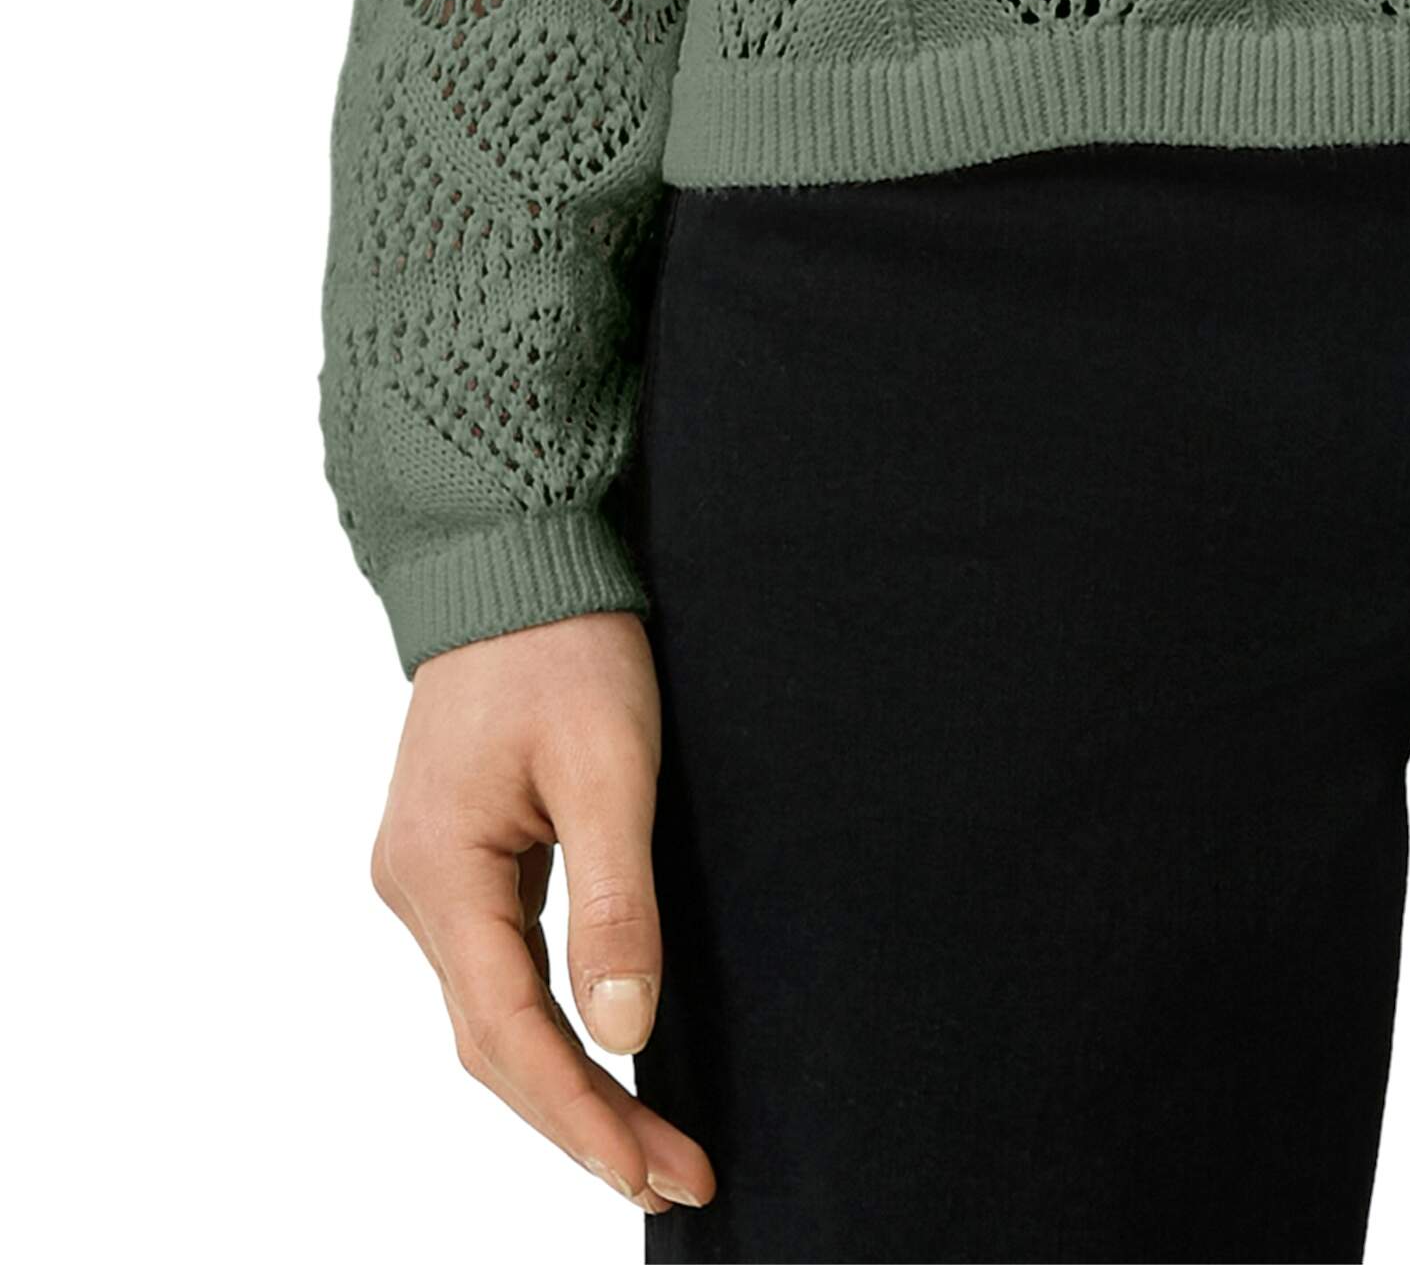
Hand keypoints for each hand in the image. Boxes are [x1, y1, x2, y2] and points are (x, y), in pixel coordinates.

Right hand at [368, 605, 715, 1215]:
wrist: (512, 552)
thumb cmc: (564, 642)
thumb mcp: (608, 765)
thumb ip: (616, 898)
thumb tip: (626, 1031)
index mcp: (442, 874)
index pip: (512, 1034)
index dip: (583, 1114)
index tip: (655, 1170)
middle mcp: (416, 889)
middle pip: (495, 1043)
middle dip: (582, 1120)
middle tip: (673, 1175)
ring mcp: (429, 876)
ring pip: (492, 1015)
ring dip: (566, 1083)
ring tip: (648, 1147)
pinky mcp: (455, 858)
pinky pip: (495, 969)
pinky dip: (546, 1028)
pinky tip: (599, 1058)